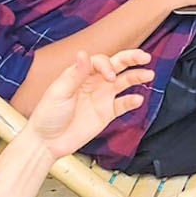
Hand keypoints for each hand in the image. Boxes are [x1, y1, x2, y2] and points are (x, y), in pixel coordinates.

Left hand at [24, 50, 153, 158]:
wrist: (46, 142)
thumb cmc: (47, 116)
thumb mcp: (59, 92)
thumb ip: (76, 74)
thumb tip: (84, 54)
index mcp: (80, 74)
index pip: (100, 61)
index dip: (107, 65)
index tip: (110, 76)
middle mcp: (94, 82)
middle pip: (117, 65)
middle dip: (132, 59)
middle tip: (145, 57)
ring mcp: (102, 97)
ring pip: (124, 82)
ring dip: (137, 77)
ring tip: (149, 75)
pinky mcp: (107, 113)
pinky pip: (123, 104)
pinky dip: (133, 101)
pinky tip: (138, 99)